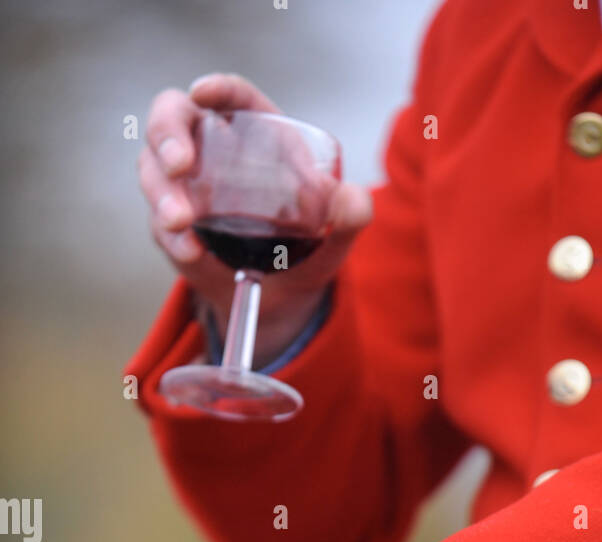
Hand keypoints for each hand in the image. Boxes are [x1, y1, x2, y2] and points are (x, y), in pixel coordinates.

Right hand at [138, 73, 371, 358]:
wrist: (281, 300)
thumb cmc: (308, 251)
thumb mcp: (334, 238)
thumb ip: (350, 218)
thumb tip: (353, 199)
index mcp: (257, 136)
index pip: (233, 98)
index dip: (216, 89)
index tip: (202, 92)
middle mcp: (213, 152)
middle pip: (173, 119)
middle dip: (167, 136)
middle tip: (178, 166)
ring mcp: (187, 187)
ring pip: (154, 170)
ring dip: (162, 194)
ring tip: (181, 222)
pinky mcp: (174, 225)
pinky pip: (160, 222)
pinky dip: (170, 236)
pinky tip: (189, 250)